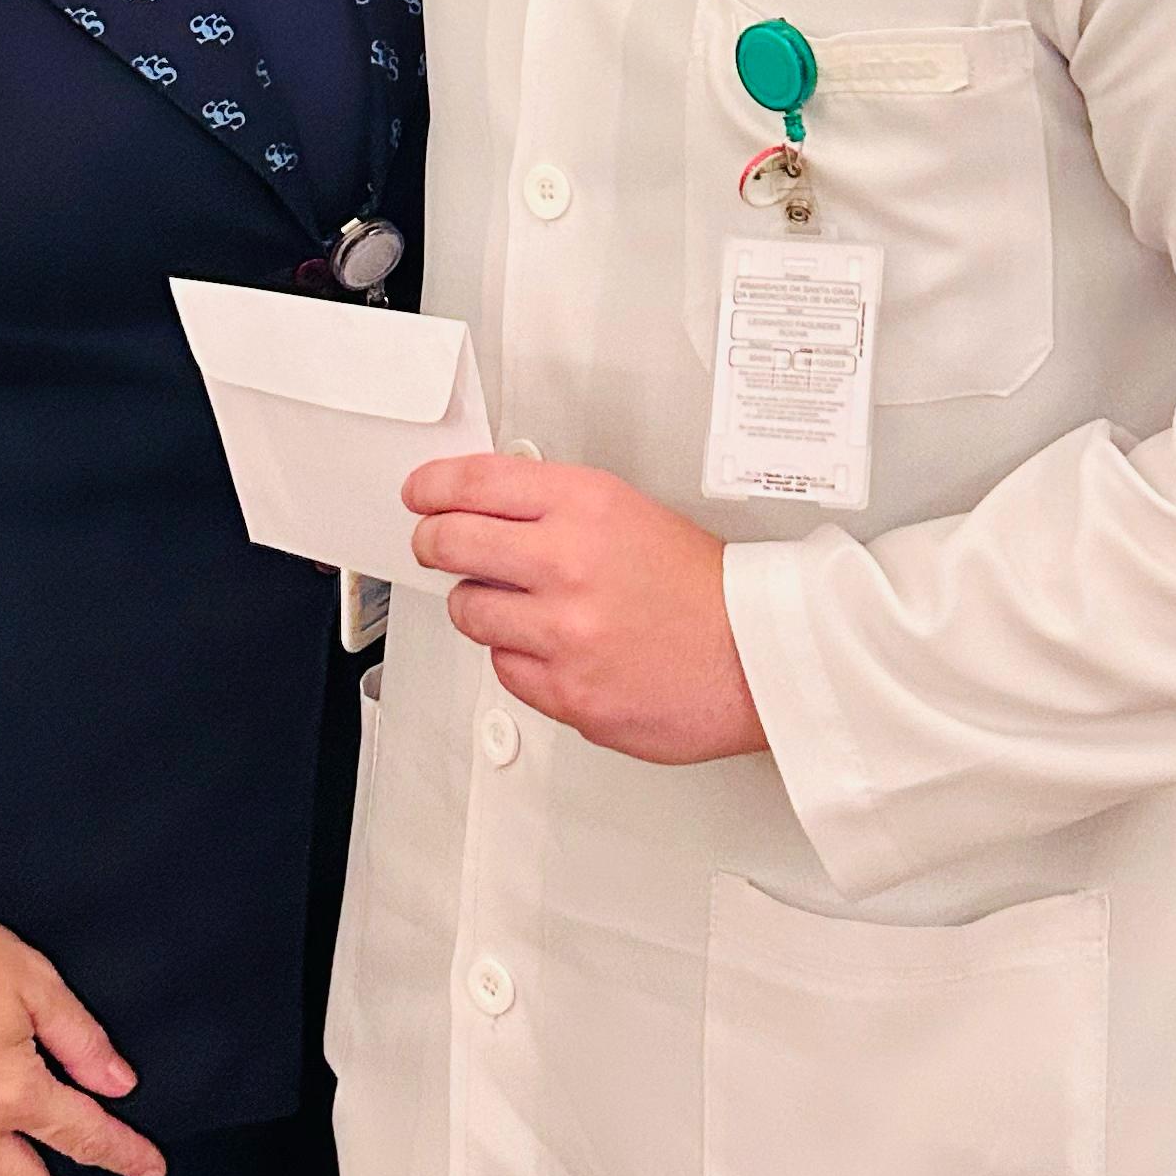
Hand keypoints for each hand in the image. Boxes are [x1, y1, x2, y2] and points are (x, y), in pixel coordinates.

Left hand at [407, 455, 766, 765]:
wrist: (756, 658)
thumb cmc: (704, 590)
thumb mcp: (632, 513)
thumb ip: (558, 509)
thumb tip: (488, 509)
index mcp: (587, 505)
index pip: (475, 483)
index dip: (432, 488)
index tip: (419, 494)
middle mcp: (569, 562)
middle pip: (450, 543)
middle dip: (434, 543)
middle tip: (435, 545)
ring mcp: (564, 632)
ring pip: (468, 611)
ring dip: (481, 606)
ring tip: (517, 605)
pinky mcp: (567, 692)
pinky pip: (504, 668)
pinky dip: (519, 657)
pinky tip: (554, 647)